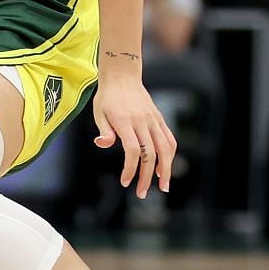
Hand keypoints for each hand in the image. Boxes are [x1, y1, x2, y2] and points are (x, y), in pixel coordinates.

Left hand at [92, 66, 177, 199]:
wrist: (123, 76)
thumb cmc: (107, 97)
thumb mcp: (98, 112)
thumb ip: (104, 130)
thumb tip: (102, 144)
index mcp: (125, 121)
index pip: (132, 150)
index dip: (130, 169)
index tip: (125, 182)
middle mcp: (142, 121)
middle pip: (150, 153)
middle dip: (146, 177)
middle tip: (141, 194)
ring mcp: (153, 120)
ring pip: (165, 148)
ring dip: (166, 169)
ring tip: (163, 186)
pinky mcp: (159, 119)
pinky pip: (169, 139)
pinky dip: (169, 155)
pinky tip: (164, 169)